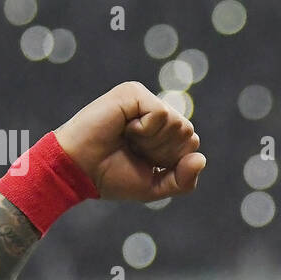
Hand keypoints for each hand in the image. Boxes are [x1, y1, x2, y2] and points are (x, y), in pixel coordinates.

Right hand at [52, 81, 206, 200]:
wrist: (79, 170)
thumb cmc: (111, 177)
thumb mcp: (155, 186)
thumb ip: (183, 180)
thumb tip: (201, 158)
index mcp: (162, 133)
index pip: (191, 145)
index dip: (170, 161)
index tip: (142, 162)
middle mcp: (155, 113)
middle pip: (188, 133)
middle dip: (163, 151)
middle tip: (133, 150)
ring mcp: (145, 101)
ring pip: (178, 123)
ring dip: (152, 141)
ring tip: (127, 139)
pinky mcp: (133, 93)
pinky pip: (161, 113)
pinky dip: (145, 130)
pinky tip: (125, 129)